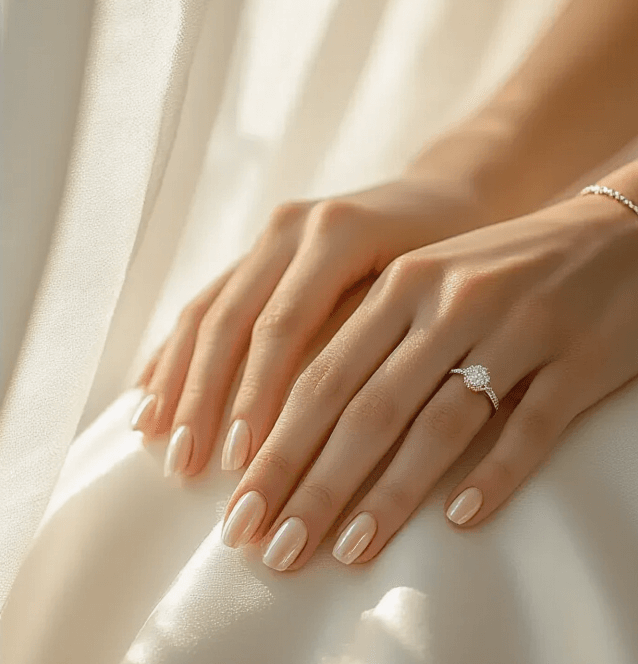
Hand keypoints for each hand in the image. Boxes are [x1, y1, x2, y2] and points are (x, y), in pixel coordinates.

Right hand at [130, 176, 487, 476]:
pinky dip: (174, 354)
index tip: (240, 462)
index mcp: (338, 233)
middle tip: (186, 469)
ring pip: (207, 312)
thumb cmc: (462, 256)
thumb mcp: (437, 293)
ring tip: (158, 445)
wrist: (455, 194)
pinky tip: (149, 398)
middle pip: (232, 322)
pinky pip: (206, 303)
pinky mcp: (258, 251)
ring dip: (179, 383)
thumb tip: (343, 436)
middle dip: (204, 401)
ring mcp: (270, 235)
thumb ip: (383, 342)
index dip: (255, 397)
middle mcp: (294, 227)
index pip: (282, 326)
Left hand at [219, 191, 637, 570]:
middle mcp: (451, 301)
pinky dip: (493, 475)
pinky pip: (530, 427)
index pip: (320, 375)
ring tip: (345, 552)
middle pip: (365, 406)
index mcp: (402, 283)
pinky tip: (461, 521)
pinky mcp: (577, 358)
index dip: (274, 446)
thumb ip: (367, 340)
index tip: (236, 512)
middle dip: (310, 483)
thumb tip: (281, 430)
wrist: (628, 232)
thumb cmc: (509, 273)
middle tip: (269, 549)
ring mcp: (518, 327)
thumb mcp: (431, 284)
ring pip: (439, 422)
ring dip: (388, 494)